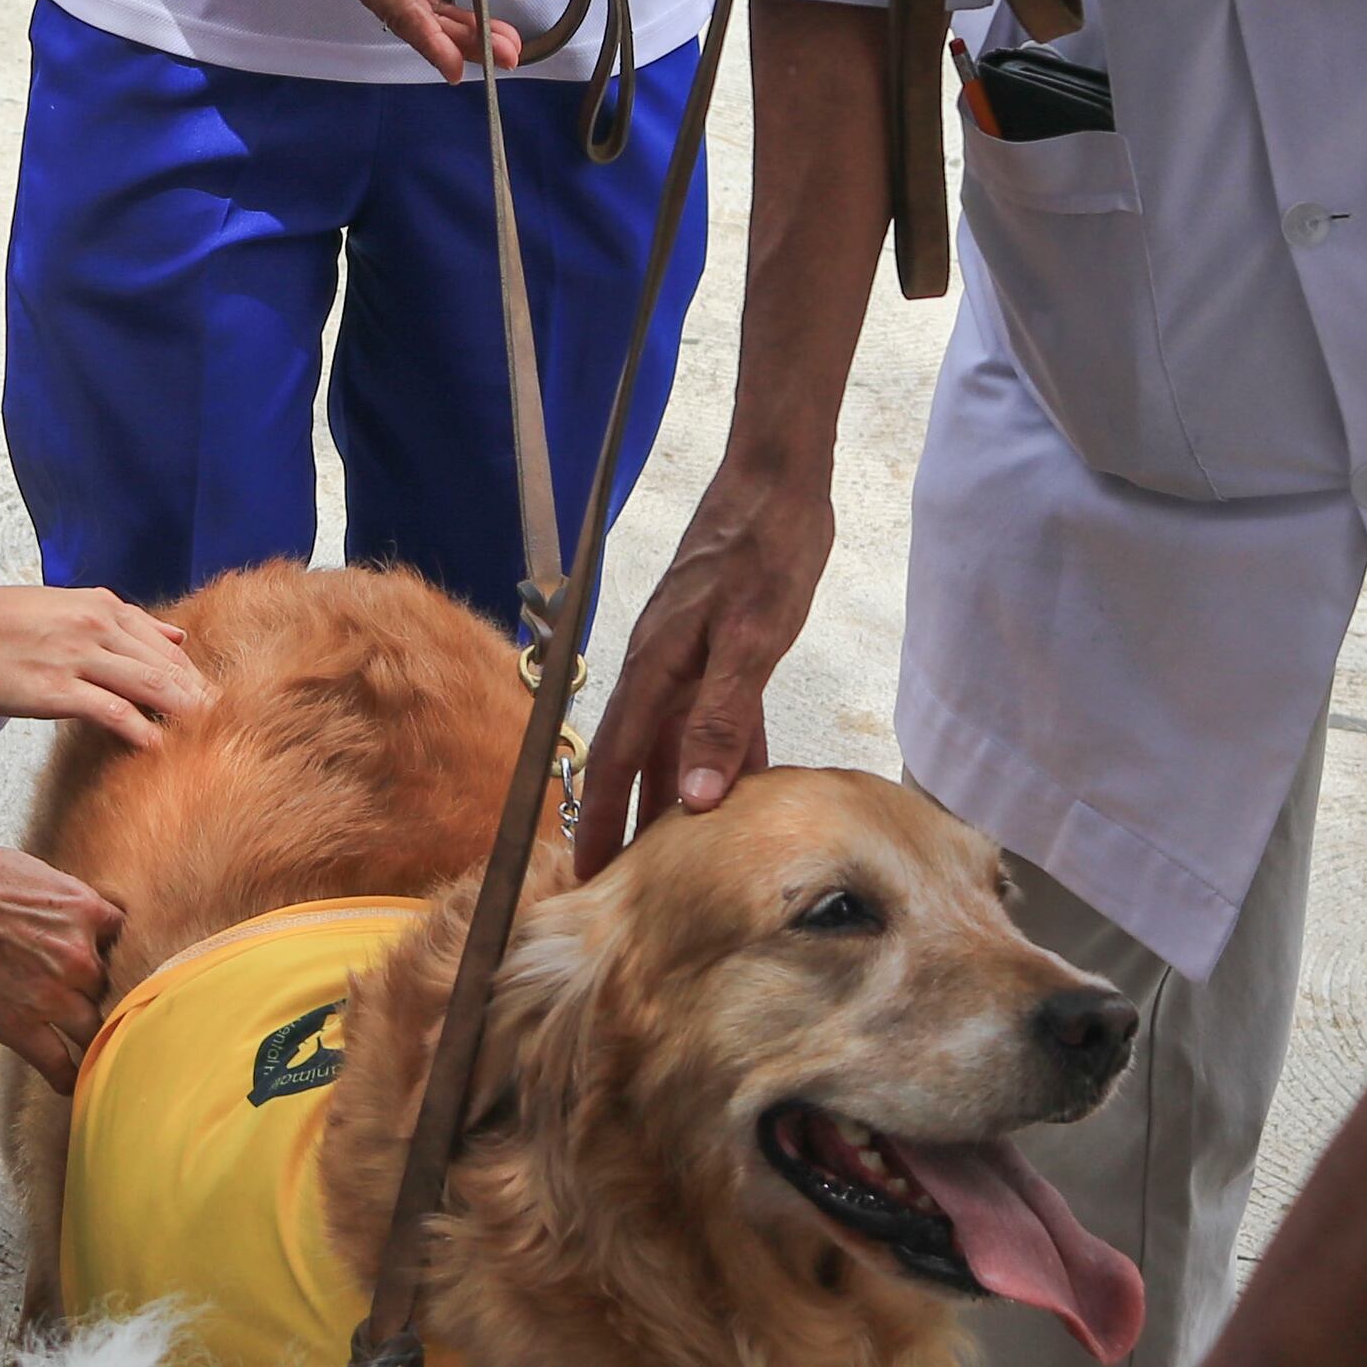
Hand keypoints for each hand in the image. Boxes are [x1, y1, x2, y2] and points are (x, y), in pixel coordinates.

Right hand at [0, 582, 206, 746]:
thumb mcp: (61, 608)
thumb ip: (118, 622)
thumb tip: (176, 637)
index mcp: (99, 605)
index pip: (165, 645)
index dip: (192, 677)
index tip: (211, 704)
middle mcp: (96, 626)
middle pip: (167, 667)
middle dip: (199, 699)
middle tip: (226, 729)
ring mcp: (78, 656)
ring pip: (150, 687)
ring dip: (182, 715)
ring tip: (206, 741)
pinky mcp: (55, 689)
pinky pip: (113, 712)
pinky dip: (141, 731)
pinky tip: (157, 748)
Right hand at [0, 835, 119, 1084]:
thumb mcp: (31, 872)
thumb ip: (62, 901)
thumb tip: (68, 915)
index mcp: (83, 910)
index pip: (121, 938)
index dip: (108, 950)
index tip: (101, 958)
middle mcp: (78, 955)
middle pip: (110, 985)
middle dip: (96, 991)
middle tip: (81, 996)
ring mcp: (52, 995)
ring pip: (94, 1028)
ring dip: (90, 1036)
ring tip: (91, 1048)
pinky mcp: (19, 1027)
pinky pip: (59, 1064)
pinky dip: (68, 1077)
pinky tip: (71, 1082)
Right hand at [285, 0, 499, 82]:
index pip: (401, 11)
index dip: (431, 41)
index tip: (456, 69)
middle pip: (414, 21)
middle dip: (459, 42)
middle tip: (508, 56)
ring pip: (417, 12)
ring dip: (458, 30)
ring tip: (504, 44)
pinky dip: (445, 11)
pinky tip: (475, 19)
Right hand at [573, 469, 820, 875]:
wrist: (777, 479)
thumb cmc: (763, 549)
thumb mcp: (750, 638)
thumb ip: (722, 718)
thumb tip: (694, 797)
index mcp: (655, 669)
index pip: (617, 761)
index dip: (602, 819)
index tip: (588, 876)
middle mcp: (662, 668)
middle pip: (639, 760)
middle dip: (629, 821)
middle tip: (629, 886)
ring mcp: (690, 657)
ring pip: (677, 743)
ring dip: (676, 795)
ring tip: (679, 856)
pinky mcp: (722, 648)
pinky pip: (717, 719)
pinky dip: (723, 757)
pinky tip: (741, 791)